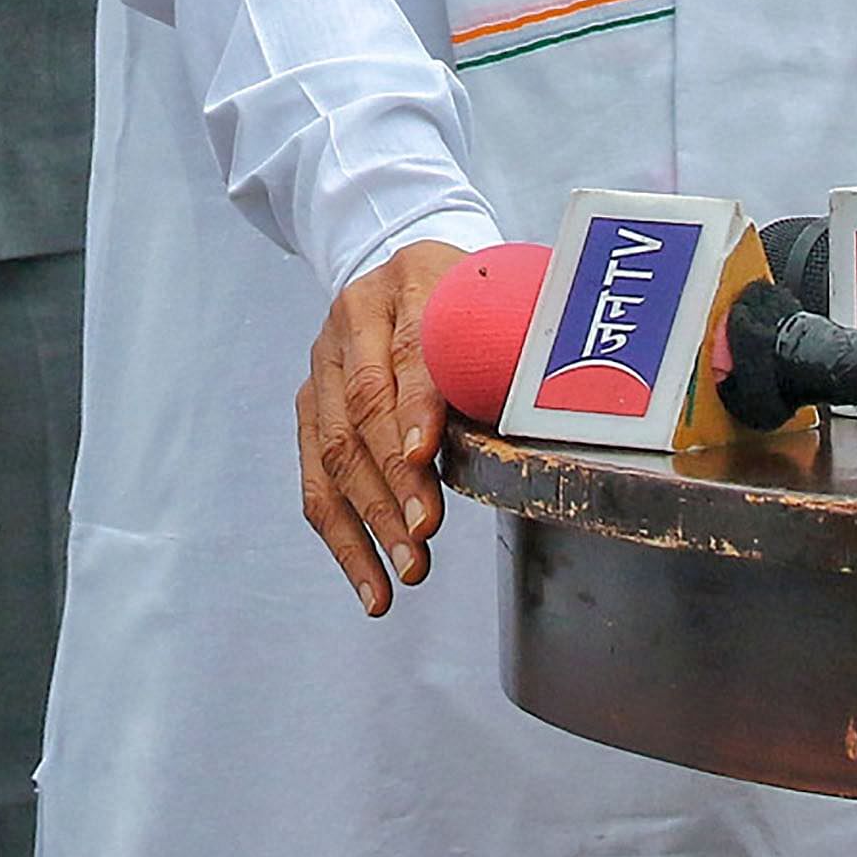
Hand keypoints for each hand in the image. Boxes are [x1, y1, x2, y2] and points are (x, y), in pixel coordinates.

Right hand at [301, 241, 471, 614]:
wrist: (413, 272)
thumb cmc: (471, 301)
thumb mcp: (497, 308)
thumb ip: (508, 358)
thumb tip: (545, 427)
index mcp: (410, 279)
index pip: (411, 346)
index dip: (416, 403)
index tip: (425, 453)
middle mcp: (353, 318)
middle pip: (363, 406)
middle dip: (394, 480)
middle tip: (425, 535)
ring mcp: (324, 363)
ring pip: (334, 450)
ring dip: (370, 519)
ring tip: (408, 571)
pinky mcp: (310, 406)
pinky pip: (317, 479)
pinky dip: (343, 538)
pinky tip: (372, 584)